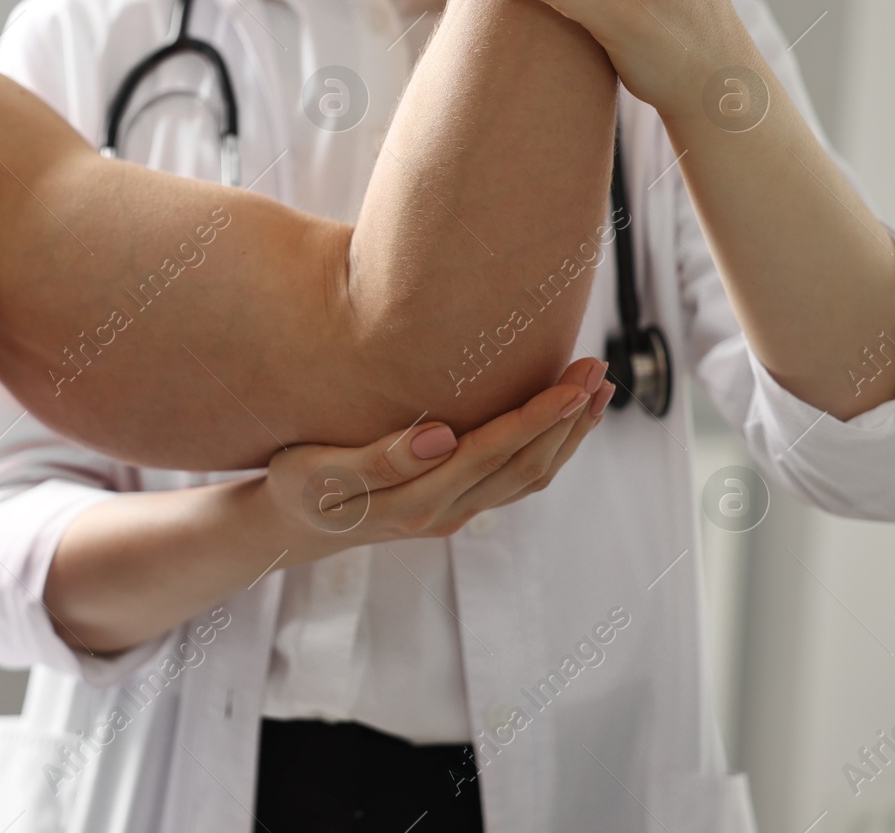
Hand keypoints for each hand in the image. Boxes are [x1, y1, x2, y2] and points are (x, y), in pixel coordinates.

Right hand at [264, 357, 613, 554]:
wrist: (296, 526)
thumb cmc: (299, 487)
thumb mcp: (319, 471)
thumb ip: (379, 458)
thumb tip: (442, 437)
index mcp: (414, 503)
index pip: (491, 455)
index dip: (536, 418)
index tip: (573, 384)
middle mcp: (445, 514)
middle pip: (524, 467)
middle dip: (566, 418)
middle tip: (597, 368)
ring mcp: (456, 513)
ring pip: (528, 476)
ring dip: (568, 434)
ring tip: (598, 389)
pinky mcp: (459, 505)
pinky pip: (516, 479)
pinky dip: (550, 448)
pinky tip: (563, 418)